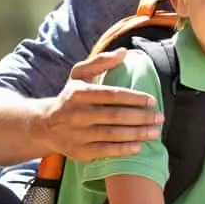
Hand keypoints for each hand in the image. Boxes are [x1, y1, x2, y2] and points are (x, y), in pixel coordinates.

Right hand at [41, 49, 162, 160]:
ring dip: (137, 134)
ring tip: (155, 132)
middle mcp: (76, 114)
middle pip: (115, 116)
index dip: (134, 98)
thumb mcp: (79, 75)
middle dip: (141, 117)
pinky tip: (139, 147)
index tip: (152, 101)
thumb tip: (124, 52)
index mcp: (78, 93)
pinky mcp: (78, 151)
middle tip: (160, 118)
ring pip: (112, 135)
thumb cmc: (70, 97)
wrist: (44, 125)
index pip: (111, 95)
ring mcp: (76, 134)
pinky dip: (123, 150)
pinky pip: (105, 151)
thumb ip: (101, 62)